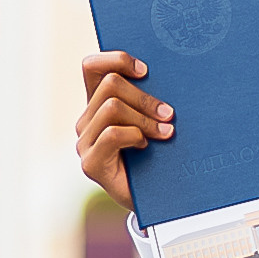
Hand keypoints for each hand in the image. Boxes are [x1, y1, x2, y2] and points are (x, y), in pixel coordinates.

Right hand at [77, 51, 174, 208]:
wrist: (159, 198)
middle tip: (169, 113)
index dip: (116, 59)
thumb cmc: (161, 153)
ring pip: (112, 107)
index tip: (146, 71)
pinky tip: (146, 147)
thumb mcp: (156, 119)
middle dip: (144, 97)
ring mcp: (85, 142)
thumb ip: (151, 98)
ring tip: (166, 132)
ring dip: (145, 118)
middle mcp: (87, 120)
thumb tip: (173, 71)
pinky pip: (112, 134)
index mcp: (99, 104)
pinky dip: (135, 136)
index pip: (92, 66)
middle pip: (110, 84)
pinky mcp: (90, 163)